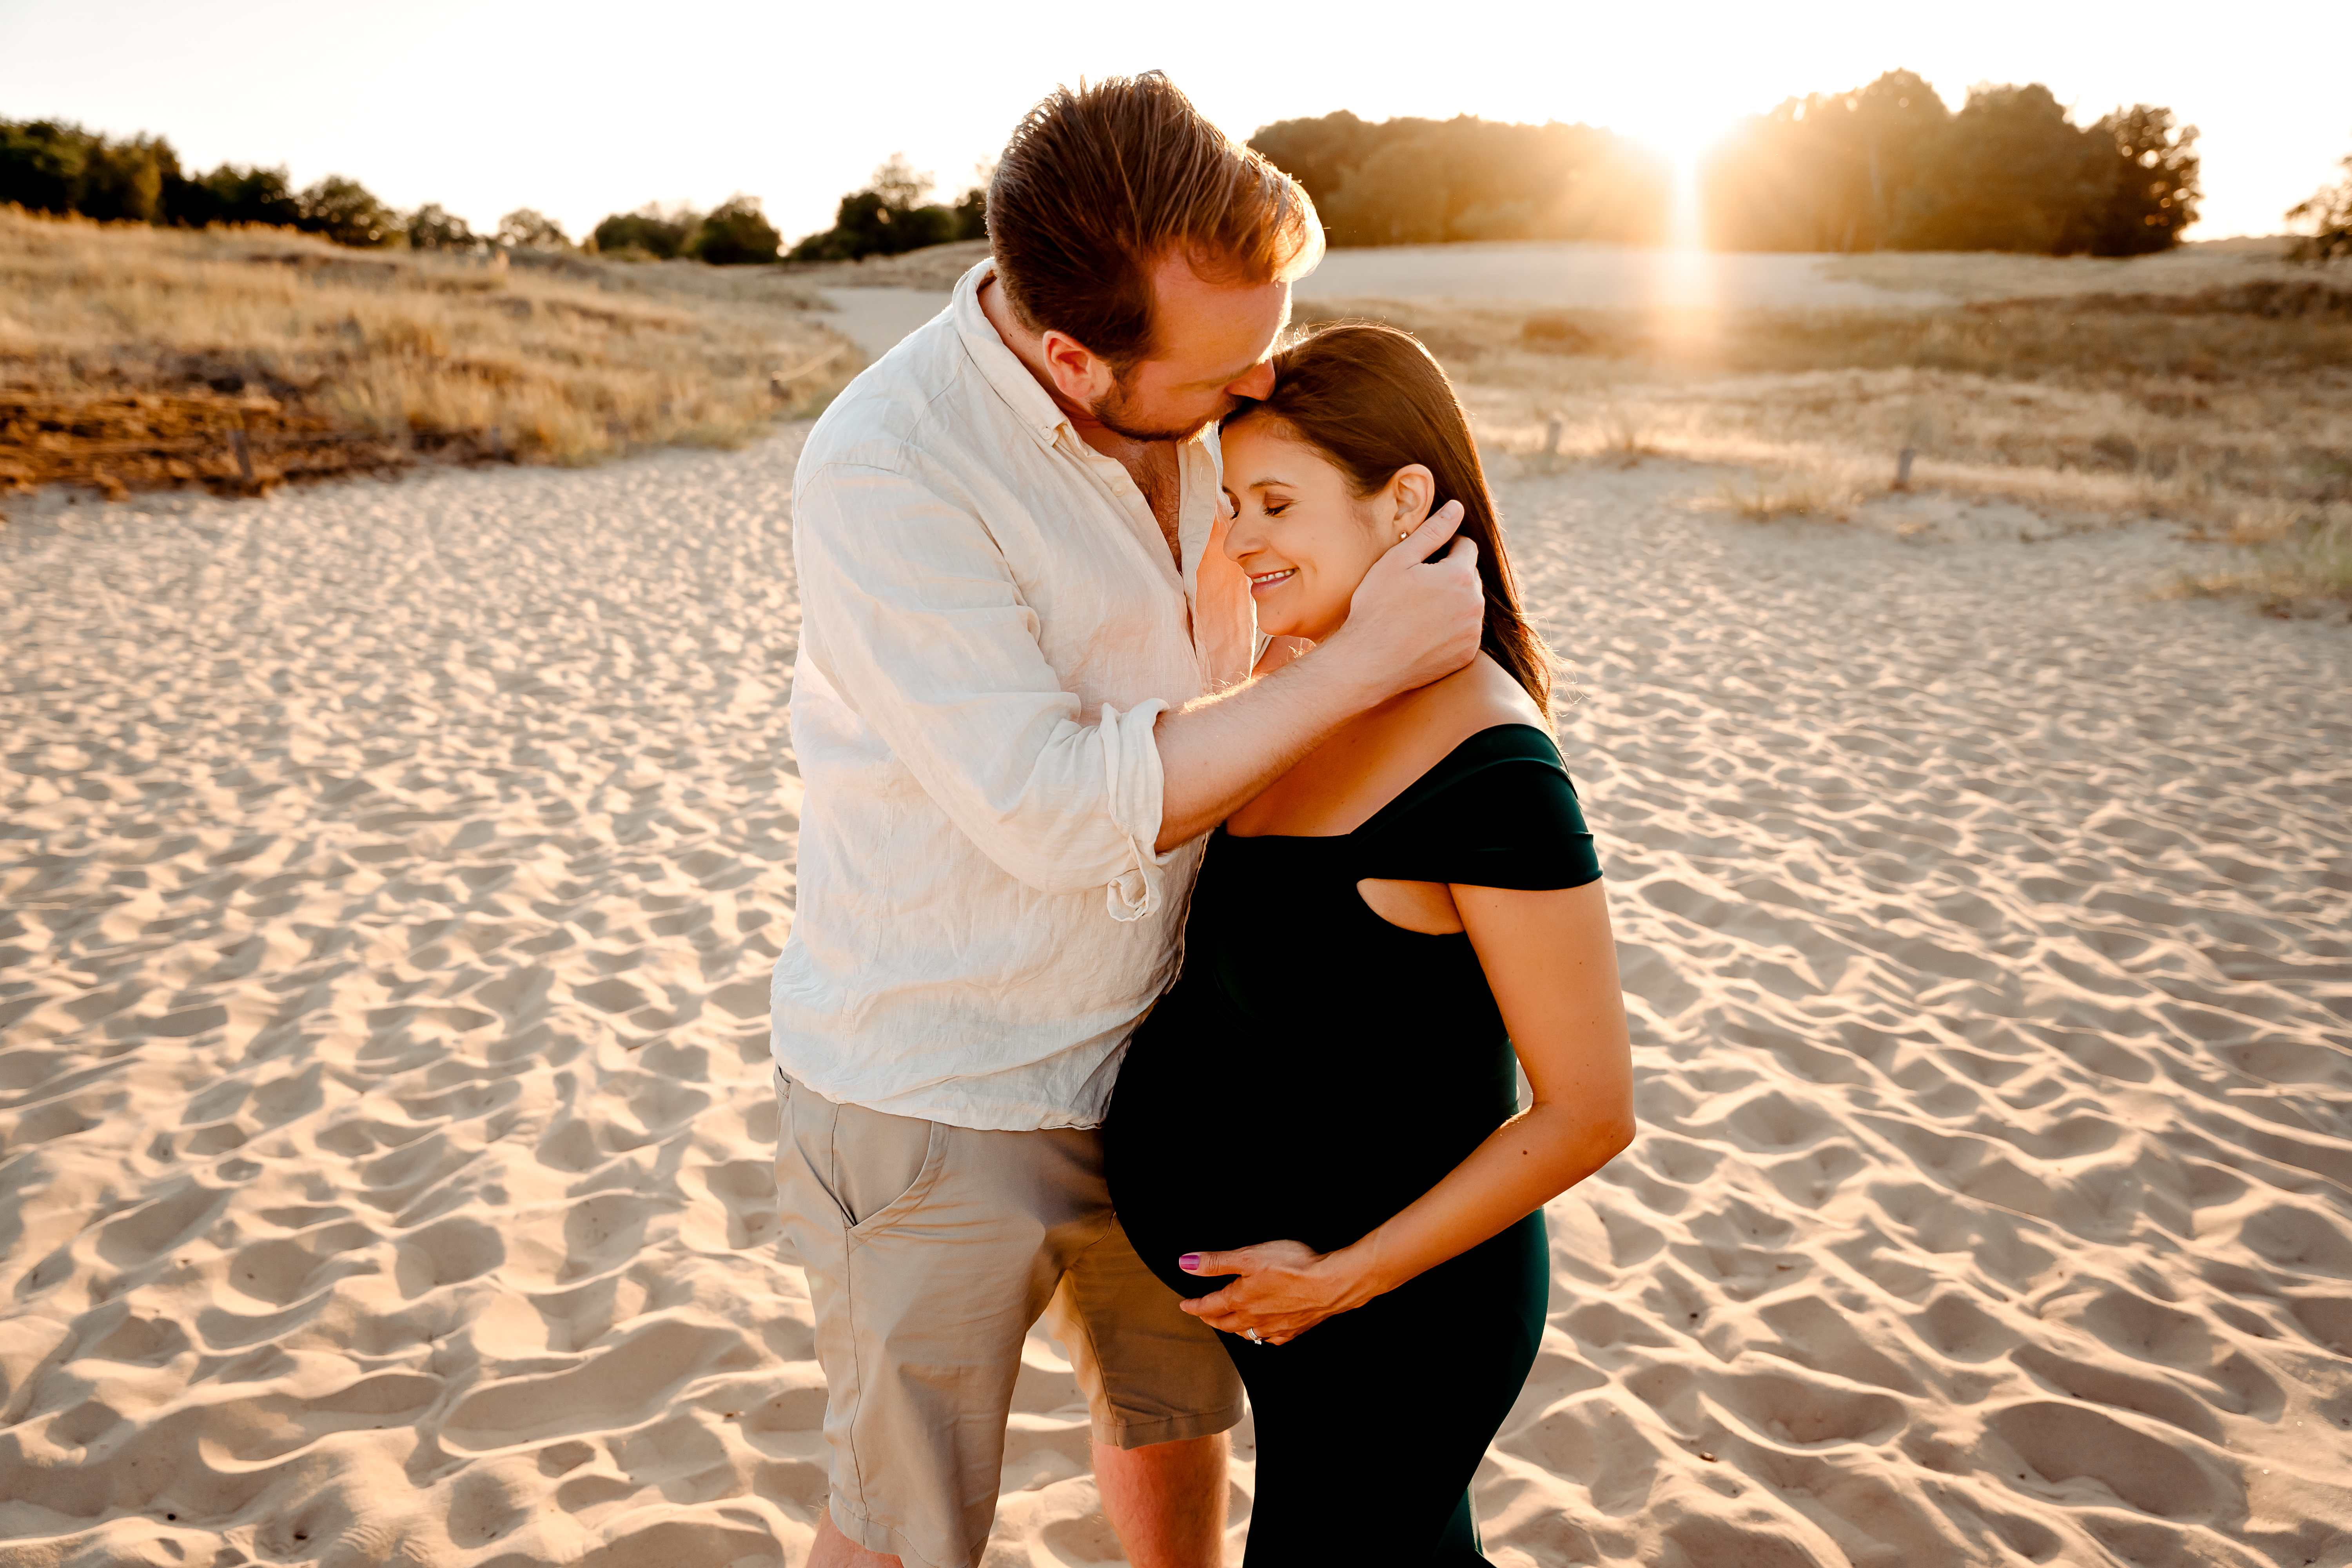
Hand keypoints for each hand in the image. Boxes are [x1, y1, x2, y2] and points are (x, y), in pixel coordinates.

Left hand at [1176, 1240, 1378, 1344]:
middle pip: (1226, 1323)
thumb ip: (1216, 1262)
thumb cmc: (1293, 1266)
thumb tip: (1185, 1263)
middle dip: (1211, 1319)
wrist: (1331, 1284)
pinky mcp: (1295, 1329)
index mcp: (1240, 1299)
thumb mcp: (1249, 1257)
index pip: (1209, 1306)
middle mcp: (1255, 1318)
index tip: (1185, 1305)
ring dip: (1234, 1328)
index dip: (1195, 1306)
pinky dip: (1262, 1336)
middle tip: (1203, 1315)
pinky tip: (1264, 1333)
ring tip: (1229, 1323)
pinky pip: (1272, 1338)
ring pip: (1247, 1333)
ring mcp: (1275, 1327)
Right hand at [1321, 500, 1481, 701]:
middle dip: (1449, 574)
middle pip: (1469, 575)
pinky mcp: (1466, 655)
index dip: (1444, 547)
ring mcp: (1472, 632)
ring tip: (1418, 610)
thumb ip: (1432, 531)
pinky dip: (1451, 628)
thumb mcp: (1398, 560)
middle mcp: (1474, 604)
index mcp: (1459, 575)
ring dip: (1452, 601)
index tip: (1422, 560)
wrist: (1368, 662)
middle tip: (1415, 587)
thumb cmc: (1377, 608)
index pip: (1465, 546)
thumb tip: (1457, 507)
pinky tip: (1424, 631)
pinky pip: (1465, 632)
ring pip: (1469, 604)